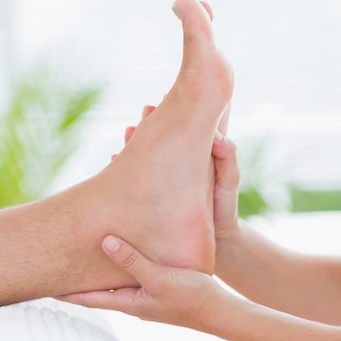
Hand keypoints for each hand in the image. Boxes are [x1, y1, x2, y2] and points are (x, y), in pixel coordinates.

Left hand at [57, 235, 224, 330]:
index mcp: (128, 302)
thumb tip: (104, 242)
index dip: (65, 292)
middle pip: (96, 290)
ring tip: (84, 255)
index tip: (43, 284)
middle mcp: (132, 300)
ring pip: (113, 281)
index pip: (88, 298)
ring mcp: (145, 295)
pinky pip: (131, 275)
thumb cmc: (191, 297)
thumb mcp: (159, 277)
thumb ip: (132, 260)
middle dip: (77, 279)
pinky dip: (120, 265)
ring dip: (98, 271)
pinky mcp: (157, 286)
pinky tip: (123, 252)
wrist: (220, 311)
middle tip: (58, 265)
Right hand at [115, 105, 240, 243]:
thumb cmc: (224, 209)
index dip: (170, 113)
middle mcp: (174, 166)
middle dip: (147, 124)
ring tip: (126, 133)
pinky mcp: (150, 196)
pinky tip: (112, 159)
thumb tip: (217, 137)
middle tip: (142, 113)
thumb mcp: (228, 182)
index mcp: (193, 157)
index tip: (162, 99)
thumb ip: (227, 159)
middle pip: (156, 138)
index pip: (180, 129)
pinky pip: (132, 178)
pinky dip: (121, 167)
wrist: (215, 241)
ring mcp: (160, 181)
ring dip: (132, 142)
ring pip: (141, 155)